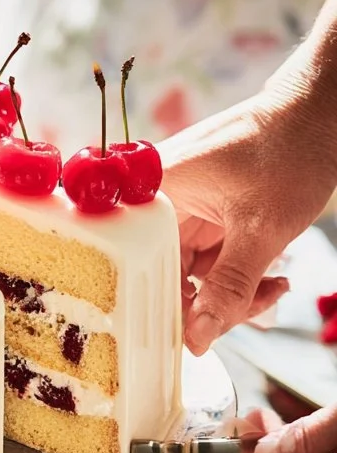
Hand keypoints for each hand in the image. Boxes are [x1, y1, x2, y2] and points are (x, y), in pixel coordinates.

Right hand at [159, 87, 336, 355]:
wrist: (321, 111)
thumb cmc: (290, 148)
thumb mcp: (263, 228)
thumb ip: (228, 288)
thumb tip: (196, 341)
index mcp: (153, 195)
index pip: (135, 269)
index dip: (160, 308)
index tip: (189, 340)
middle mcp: (155, 204)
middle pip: (160, 278)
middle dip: (205, 305)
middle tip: (245, 311)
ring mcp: (179, 212)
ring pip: (187, 276)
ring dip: (227, 294)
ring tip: (270, 287)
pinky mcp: (200, 218)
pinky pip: (206, 264)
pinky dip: (236, 277)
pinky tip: (270, 278)